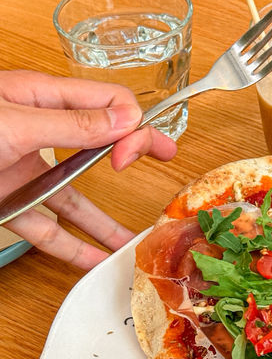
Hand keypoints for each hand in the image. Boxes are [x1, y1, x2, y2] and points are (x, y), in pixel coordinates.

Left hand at [0, 70, 176, 268]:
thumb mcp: (12, 122)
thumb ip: (72, 123)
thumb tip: (127, 117)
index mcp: (40, 97)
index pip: (107, 103)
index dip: (129, 125)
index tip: (130, 153)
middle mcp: (38, 132)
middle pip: (99, 143)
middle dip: (133, 153)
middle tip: (168, 158)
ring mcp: (25, 171)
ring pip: (77, 195)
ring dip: (105, 220)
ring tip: (136, 237)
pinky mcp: (10, 204)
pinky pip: (49, 227)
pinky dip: (72, 247)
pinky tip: (94, 262)